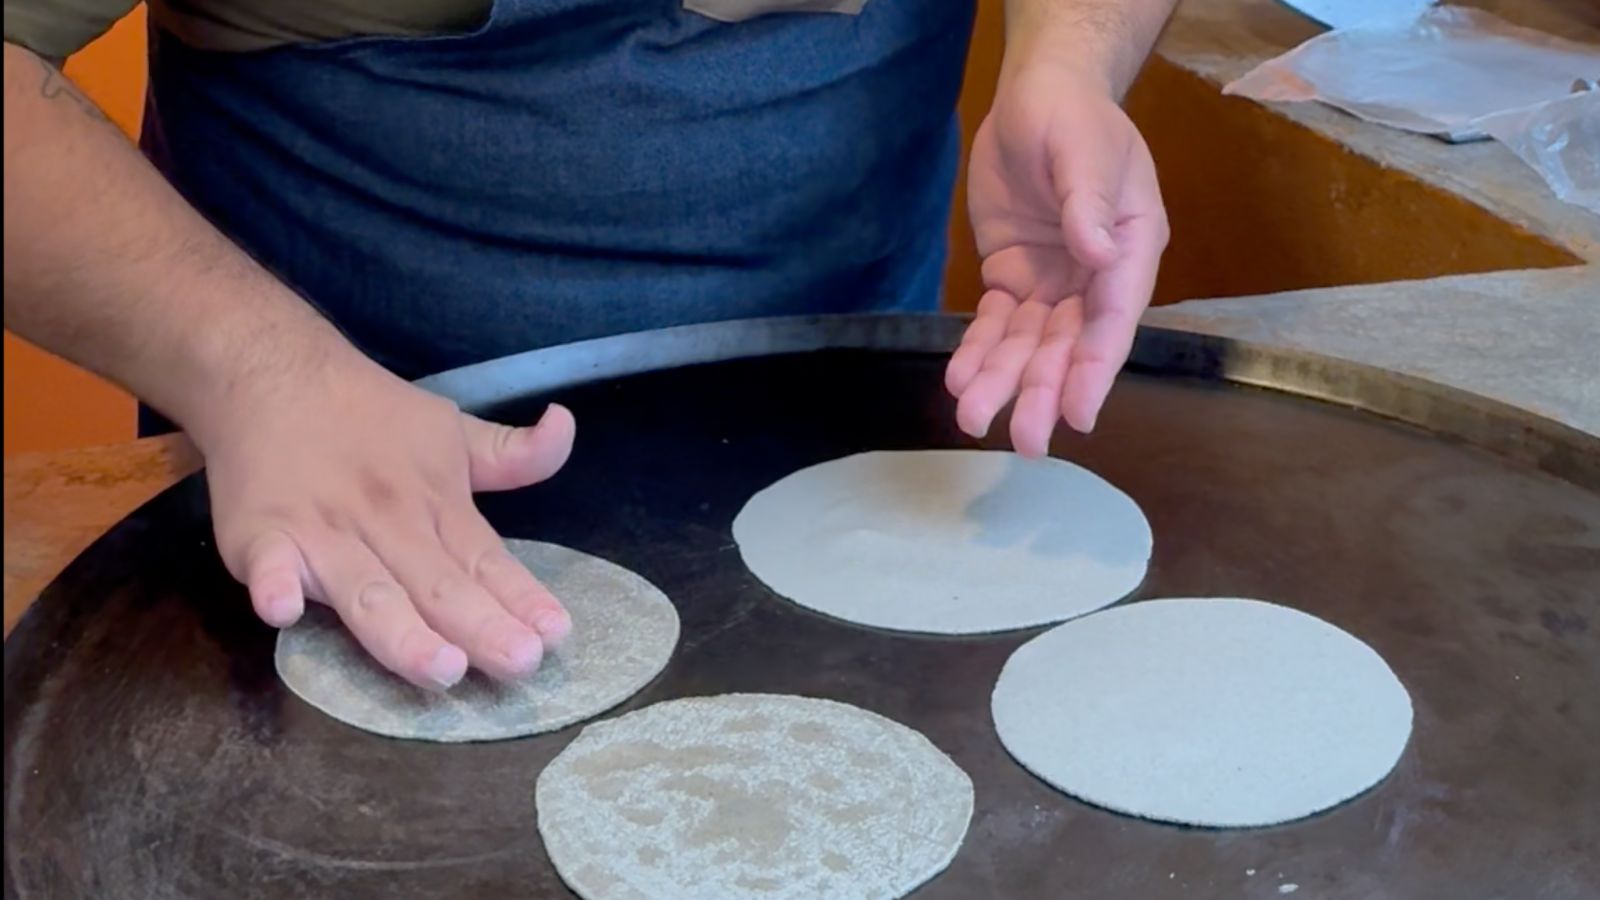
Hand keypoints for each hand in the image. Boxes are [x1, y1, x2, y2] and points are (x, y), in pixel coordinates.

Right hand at [199, 361, 576, 689]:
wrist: (269, 369)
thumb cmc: (368, 416)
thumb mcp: (450, 431)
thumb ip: (511, 454)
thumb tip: (565, 427)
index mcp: (436, 504)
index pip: (486, 559)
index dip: (522, 597)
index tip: (557, 634)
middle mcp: (387, 522)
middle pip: (438, 585)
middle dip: (481, 627)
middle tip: (520, 664)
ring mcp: (322, 531)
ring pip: (367, 591)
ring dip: (402, 631)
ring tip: (442, 668)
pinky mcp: (261, 533)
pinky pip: (269, 563)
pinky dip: (274, 585)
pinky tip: (285, 612)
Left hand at [946, 57, 1168, 456]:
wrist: (1037, 98)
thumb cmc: (1074, 118)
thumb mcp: (1084, 150)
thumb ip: (1088, 202)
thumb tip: (1096, 253)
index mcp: (1130, 251)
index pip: (1113, 321)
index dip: (1094, 370)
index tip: (1077, 415)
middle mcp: (1094, 279)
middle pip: (1068, 346)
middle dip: (1043, 392)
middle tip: (1021, 440)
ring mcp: (1053, 283)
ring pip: (1028, 344)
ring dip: (1003, 381)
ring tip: (972, 417)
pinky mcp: (1013, 278)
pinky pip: (995, 324)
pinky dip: (977, 351)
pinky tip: (959, 379)